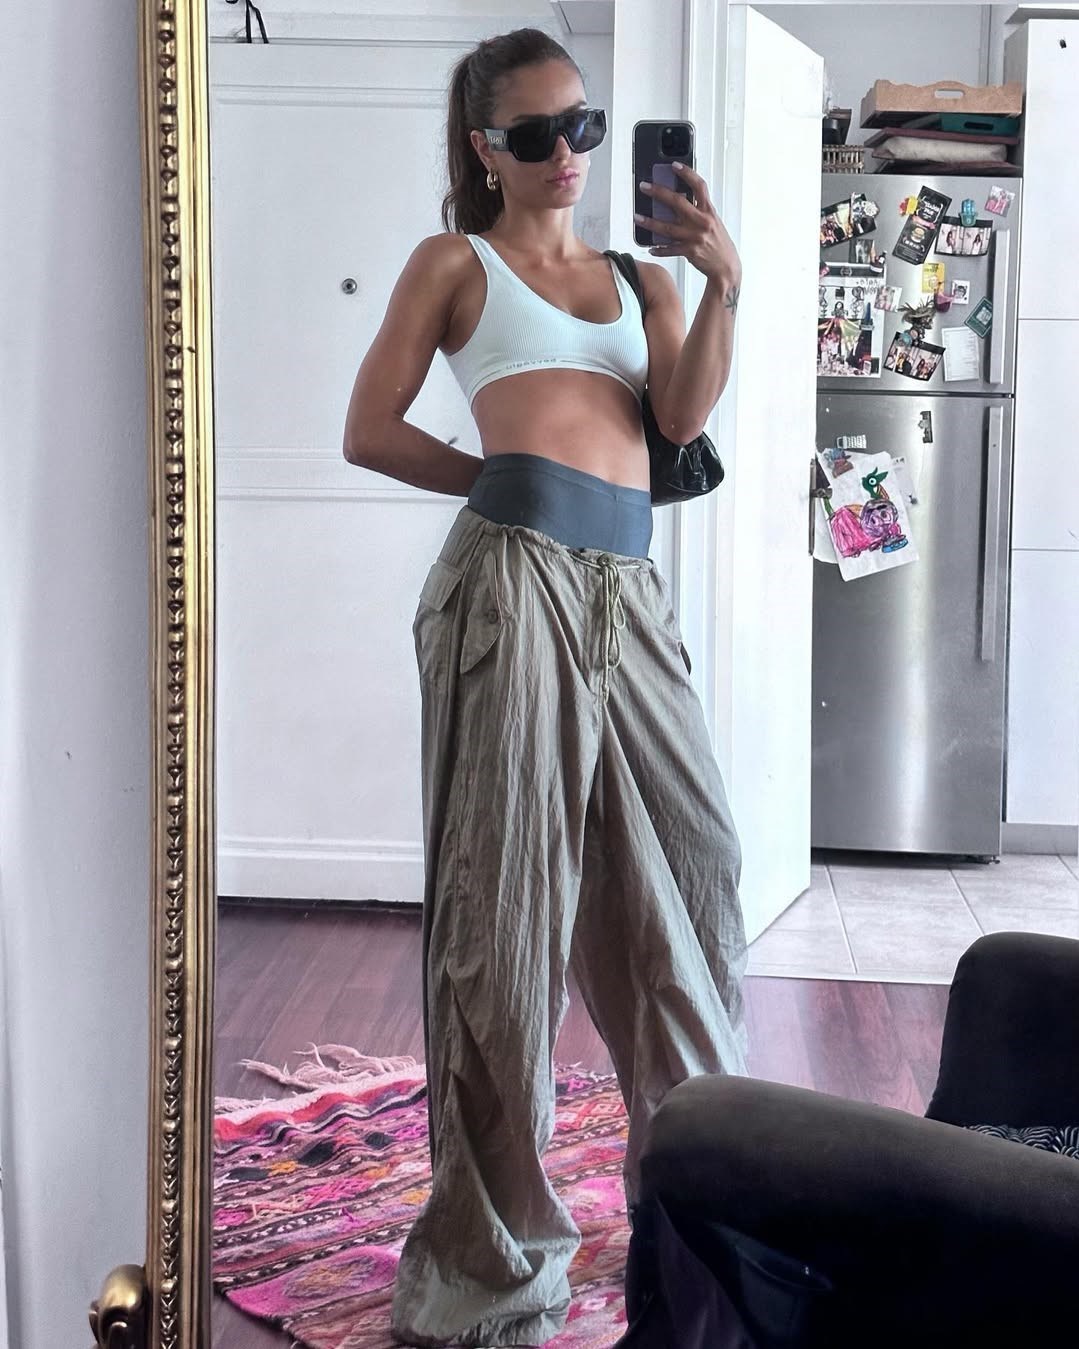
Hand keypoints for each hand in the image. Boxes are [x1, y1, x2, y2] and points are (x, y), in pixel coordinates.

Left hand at [637, 164, 740, 287]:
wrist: (727, 267)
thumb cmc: (719, 243)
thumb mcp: (713, 222)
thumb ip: (698, 212)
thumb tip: (677, 203)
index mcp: (709, 211)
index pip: (699, 186)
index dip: (687, 173)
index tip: (674, 165)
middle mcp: (702, 222)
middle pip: (677, 202)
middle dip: (658, 192)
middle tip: (644, 187)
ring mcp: (695, 237)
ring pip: (668, 227)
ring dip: (650, 222)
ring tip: (637, 217)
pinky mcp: (690, 252)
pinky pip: (669, 249)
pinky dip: (659, 249)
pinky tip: (650, 247)